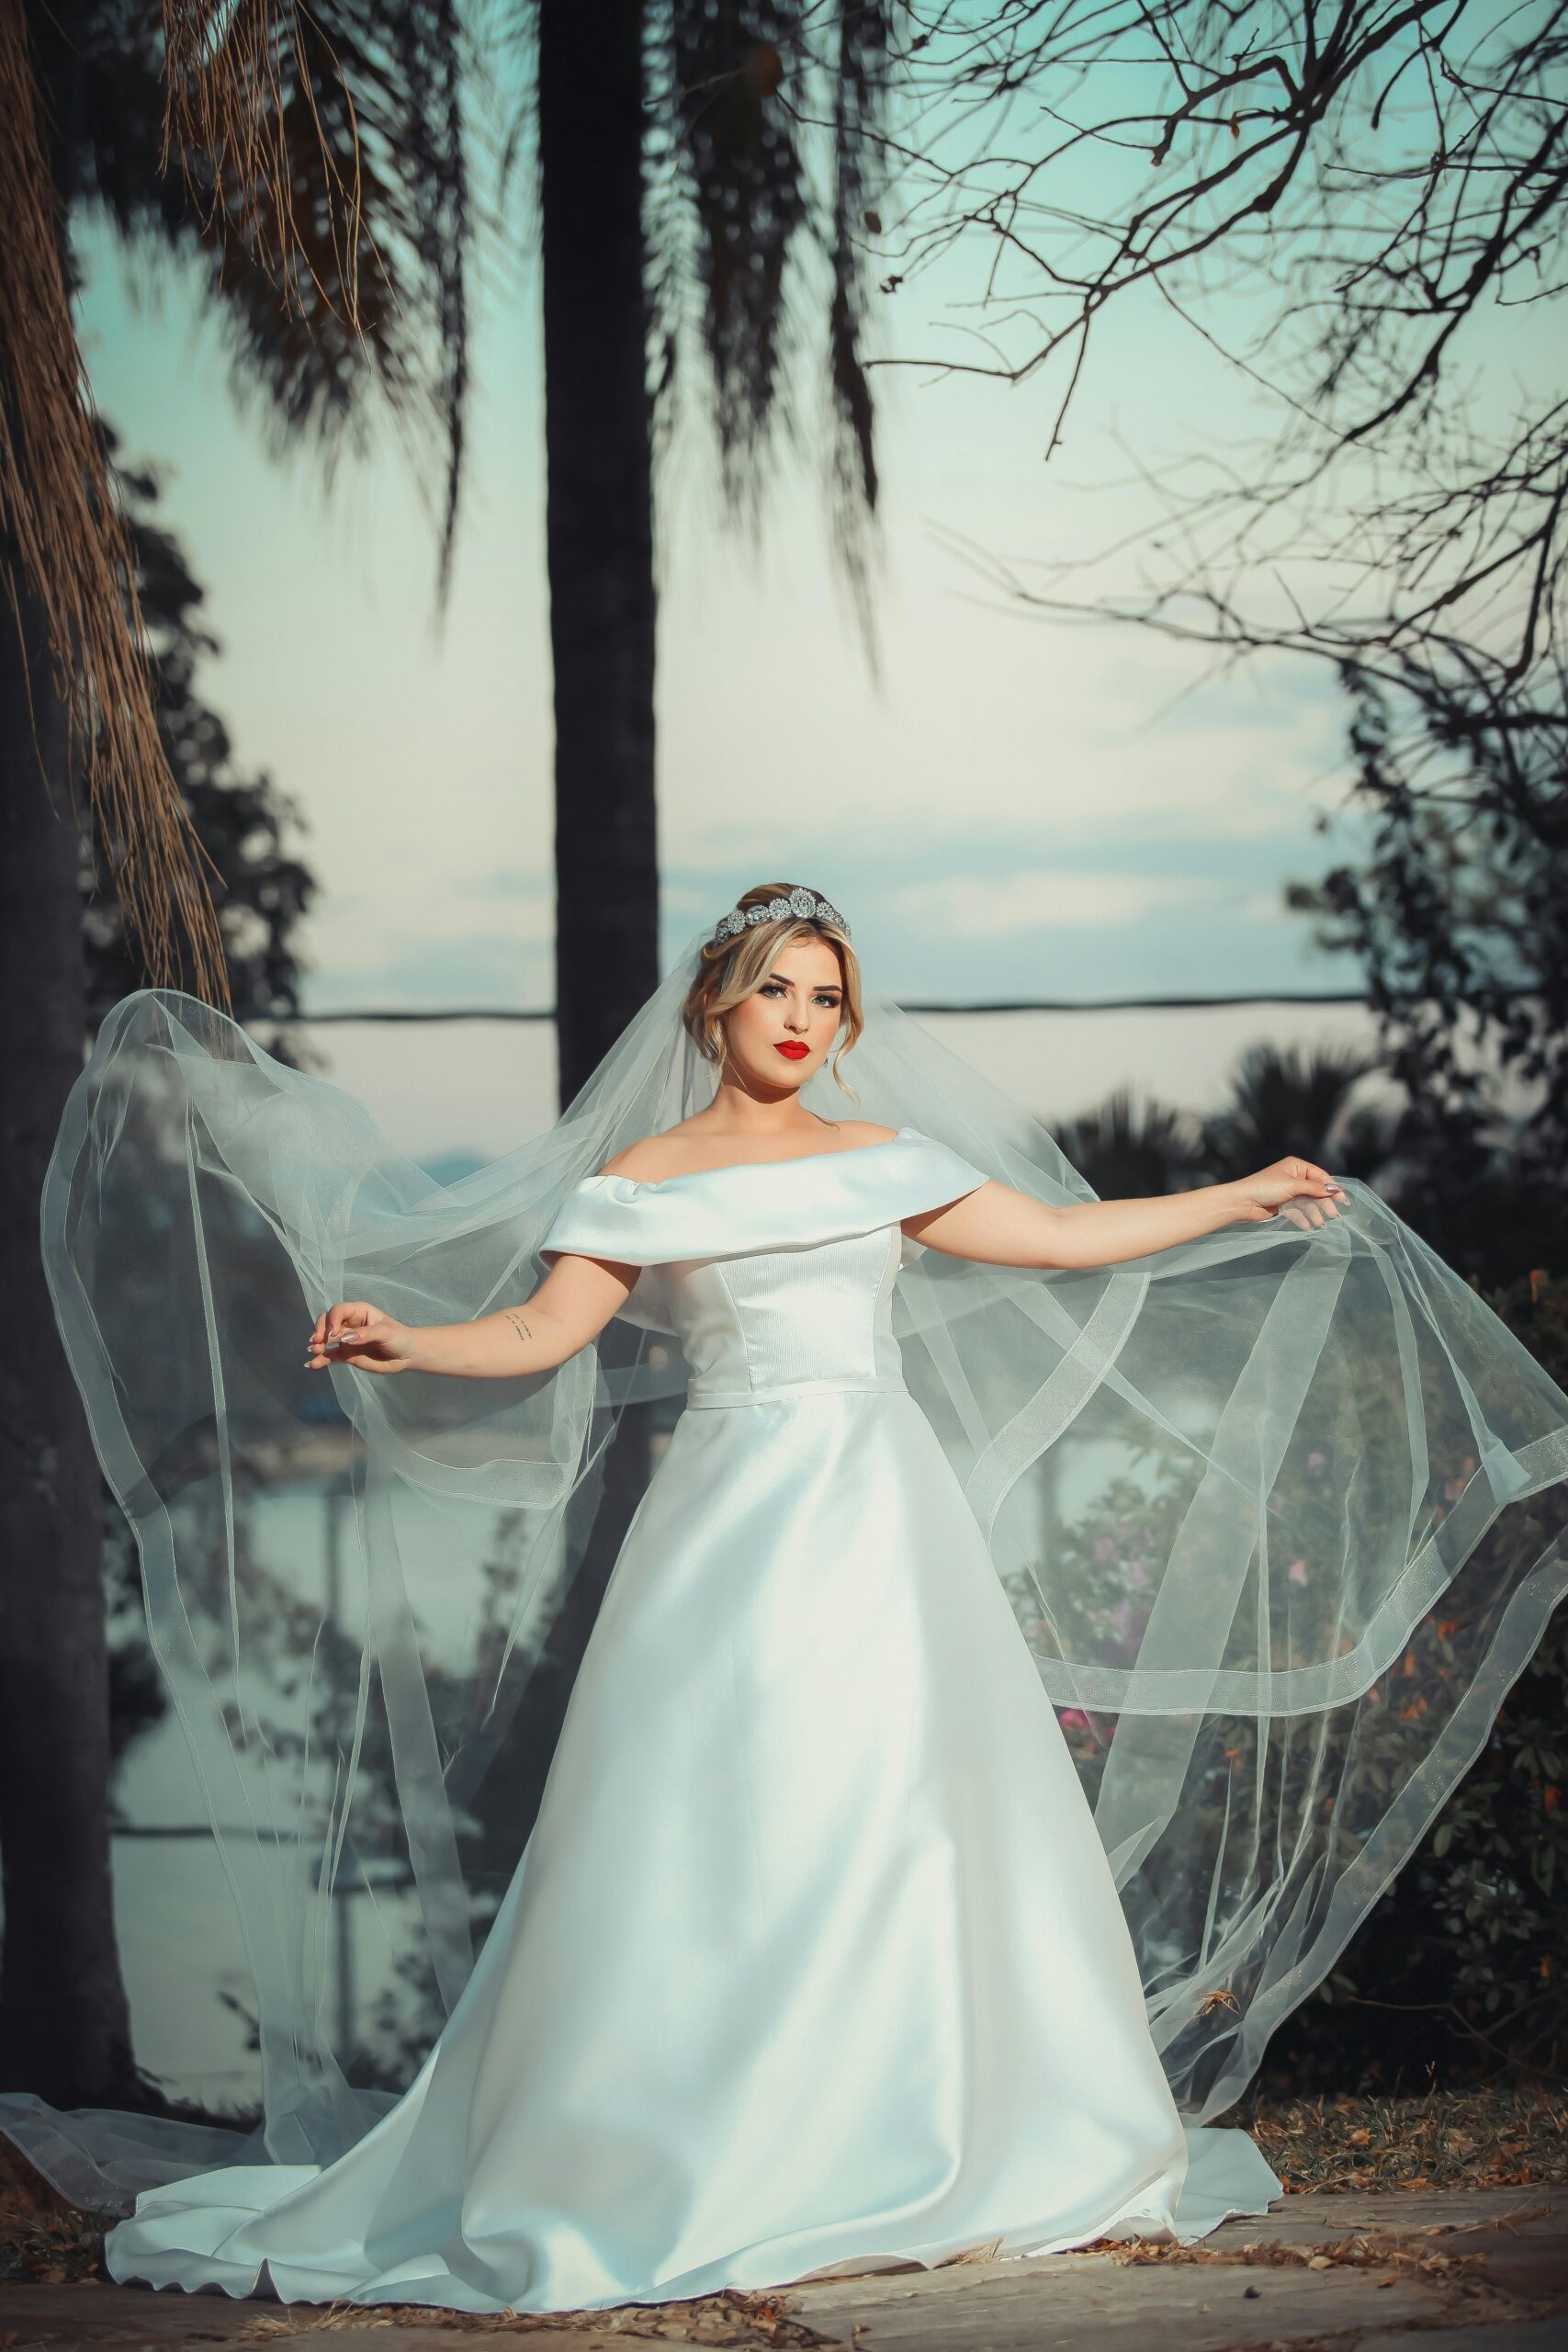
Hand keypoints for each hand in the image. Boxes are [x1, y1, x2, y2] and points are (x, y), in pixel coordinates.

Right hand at [306, 1302, 417, 1374]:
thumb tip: (344, 1339)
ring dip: (318, 1345)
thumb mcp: (385, 1333)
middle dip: (320, 1331)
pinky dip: (321, 1359)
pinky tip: (313, 1365)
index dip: (332, 1320)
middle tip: (317, 1343)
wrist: (406, 1356)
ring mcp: (346, 1340)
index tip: (333, 1334)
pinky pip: (330, 1355)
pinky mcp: (347, 1354)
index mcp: (359, 1312)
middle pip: (327, 1322)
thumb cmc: (399, 1338)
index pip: (339, 1311)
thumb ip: (365, 1334)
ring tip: (314, 1352)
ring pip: (326, 1339)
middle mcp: (349, 1324)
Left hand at [1232, 1158, 1348, 1228]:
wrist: (1242, 1202)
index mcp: (1296, 1166)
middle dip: (1324, 1203)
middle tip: (1333, 1216)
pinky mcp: (1283, 1204)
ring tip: (1319, 1224)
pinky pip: (1297, 1210)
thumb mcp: (1293, 1186)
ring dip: (1314, 1213)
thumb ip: (1314, 1189)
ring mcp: (1288, 1191)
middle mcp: (1293, 1177)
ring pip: (1307, 1202)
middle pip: (1315, 1191)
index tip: (1343, 1200)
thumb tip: (1335, 1190)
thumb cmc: (1266, 1188)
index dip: (1332, 1188)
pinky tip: (1307, 1226)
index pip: (1320, 1176)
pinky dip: (1303, 1218)